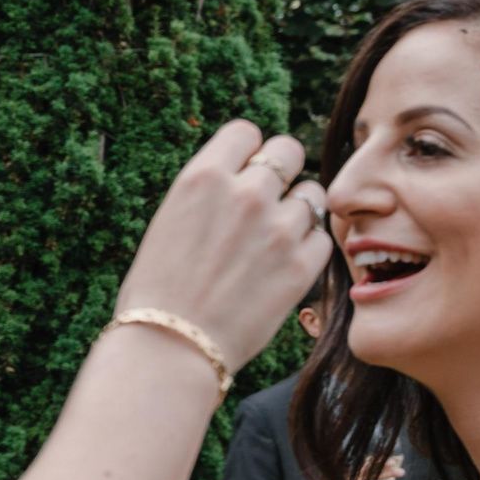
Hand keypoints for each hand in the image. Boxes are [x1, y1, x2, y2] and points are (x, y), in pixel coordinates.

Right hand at [116, 122, 331, 383]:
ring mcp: (277, 229)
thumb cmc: (158, 291)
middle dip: (282, 171)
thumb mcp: (170, 221)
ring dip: (298, 211)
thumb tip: (244, 178)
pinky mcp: (300, 266)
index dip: (248, 152)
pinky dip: (307, 248)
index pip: (246, 132)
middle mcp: (245, 193)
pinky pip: (321, 238)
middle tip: (269, 200)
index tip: (244, 173)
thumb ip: (211, 193)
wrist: (169, 347)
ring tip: (274, 240)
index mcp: (203, 177)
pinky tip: (282, 266)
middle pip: (289, 151)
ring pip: (312, 195)